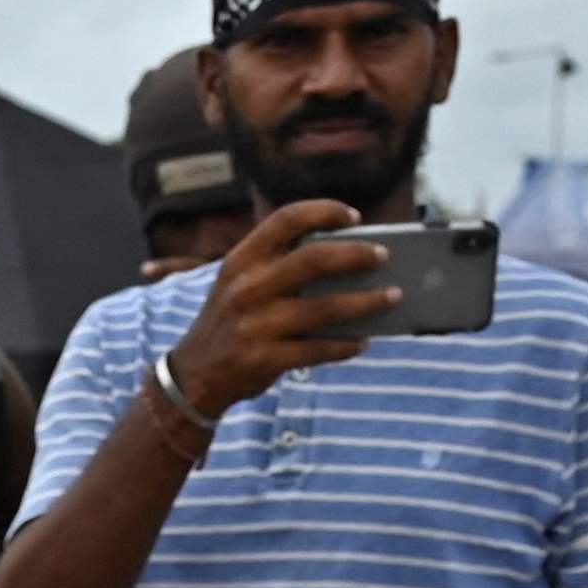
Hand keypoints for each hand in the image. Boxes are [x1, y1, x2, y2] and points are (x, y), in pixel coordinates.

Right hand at [160, 196, 393, 419]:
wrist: (194, 376)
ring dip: (367, 302)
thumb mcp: (239, 283)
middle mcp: (247, 289)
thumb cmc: (230, 322)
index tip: (353, 216)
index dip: (324, 211)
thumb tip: (348, 259)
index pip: (286, 220)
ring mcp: (256, 326)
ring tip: (393, 297)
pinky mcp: (266, 359)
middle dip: (357, 255)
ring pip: (326, 308)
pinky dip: (346, 345)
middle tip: (383, 256)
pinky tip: (362, 341)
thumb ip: (276, 265)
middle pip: (314, 259)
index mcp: (241, 261)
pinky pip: (319, 350)